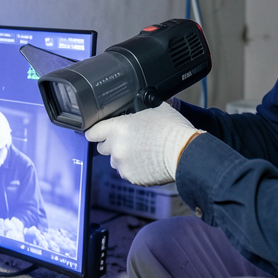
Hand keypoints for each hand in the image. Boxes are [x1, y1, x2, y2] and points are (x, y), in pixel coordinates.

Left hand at [85, 102, 201, 185]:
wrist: (185, 152)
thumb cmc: (172, 129)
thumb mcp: (154, 108)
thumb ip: (138, 109)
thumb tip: (140, 101)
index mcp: (117, 128)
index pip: (92, 132)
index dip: (95, 132)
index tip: (97, 133)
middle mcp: (116, 147)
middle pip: (102, 148)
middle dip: (112, 144)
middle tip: (129, 140)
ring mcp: (123, 164)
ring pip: (115, 161)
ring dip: (123, 157)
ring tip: (141, 152)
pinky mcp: (131, 177)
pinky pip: (127, 172)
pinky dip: (134, 168)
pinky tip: (147, 161)